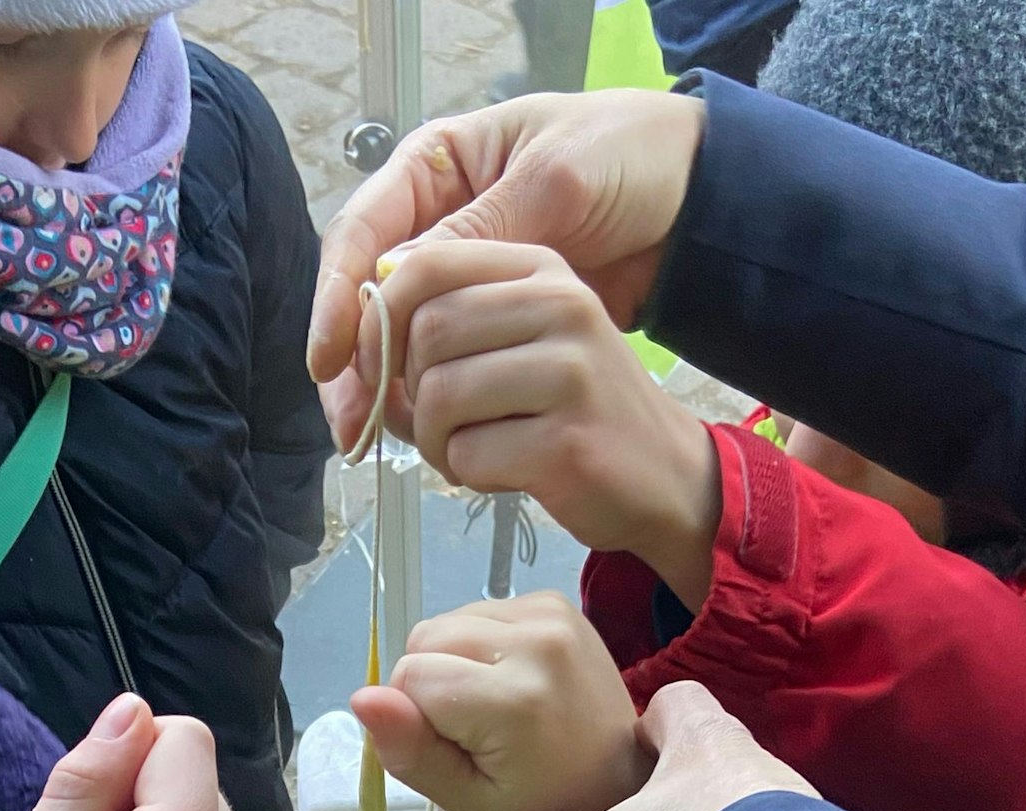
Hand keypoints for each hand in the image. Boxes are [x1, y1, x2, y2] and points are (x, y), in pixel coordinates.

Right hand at [310, 90, 706, 450]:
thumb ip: (477, 230)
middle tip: (351, 424)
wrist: (696, 198)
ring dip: (385, 391)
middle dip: (356, 363)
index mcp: (440, 167)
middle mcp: (440, 221)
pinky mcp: (496, 322)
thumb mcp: (553, 182)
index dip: (336, 298)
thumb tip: (397, 282)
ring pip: (403, 337)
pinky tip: (421, 433)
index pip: (363, 232)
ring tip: (372, 439)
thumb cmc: (625, 155)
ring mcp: (467, 277)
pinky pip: (448, 361)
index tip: (330, 359)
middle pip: (370, 297)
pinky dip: (431, 398)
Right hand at [352, 593, 648, 810]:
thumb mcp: (469, 802)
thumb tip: (363, 698)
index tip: (457, 747)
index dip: (417, 717)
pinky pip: (477, 611)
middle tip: (473, 728)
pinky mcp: (553, 601)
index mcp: (514, 699)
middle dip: (430, 684)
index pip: (410, 677)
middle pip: (424, 639)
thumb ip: (412, 754)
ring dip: (453, 661)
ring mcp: (549, 613)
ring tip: (494, 704)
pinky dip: (479, 645)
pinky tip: (510, 679)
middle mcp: (535, 641)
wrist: (616, 773)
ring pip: (446, 622)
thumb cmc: (540, 800)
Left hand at [361, 243, 718, 605]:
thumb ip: (454, 322)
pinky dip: (466, 473)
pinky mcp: (567, 441)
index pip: (427, 263)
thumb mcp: (527, 342)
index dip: (383, 320)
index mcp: (543, 269)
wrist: (666, 478)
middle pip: (424, 333)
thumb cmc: (577, 413)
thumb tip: (361, 323)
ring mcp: (570, 373)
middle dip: (410, 392)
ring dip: (434, 440)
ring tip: (467, 452)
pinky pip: (468, 453)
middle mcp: (561, 306)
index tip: (384, 366)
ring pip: (439, 396)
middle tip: (436, 425)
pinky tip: (500, 473)